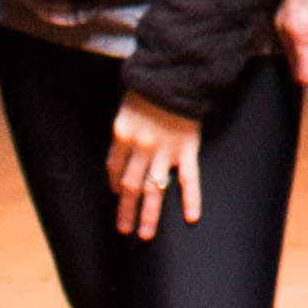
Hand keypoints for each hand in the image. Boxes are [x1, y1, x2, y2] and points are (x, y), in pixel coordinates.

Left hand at [109, 95, 207, 235]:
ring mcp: (165, 151)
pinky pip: (189, 179)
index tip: (117, 194)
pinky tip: (192, 217)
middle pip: (131, 185)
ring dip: (149, 214)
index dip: (115, 184)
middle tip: (124, 230)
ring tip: (145, 234)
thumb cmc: (149, 88)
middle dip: (126, 209)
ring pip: (154, 189)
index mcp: (122, 135)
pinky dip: (191, 199)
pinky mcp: (187, 149)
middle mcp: (141, 148)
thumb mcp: (126, 108)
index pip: (115, 168)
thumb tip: (117, 161)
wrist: (175, 73)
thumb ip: (122, 134)